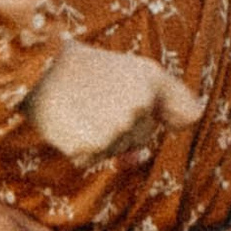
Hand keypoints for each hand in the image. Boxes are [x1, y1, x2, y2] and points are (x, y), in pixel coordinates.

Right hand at [27, 40, 200, 167]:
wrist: (41, 72)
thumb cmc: (90, 72)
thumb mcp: (137, 72)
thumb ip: (170, 103)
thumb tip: (157, 148)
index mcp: (154, 82)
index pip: (188, 114)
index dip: (171, 113)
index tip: (149, 101)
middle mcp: (140, 108)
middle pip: (144, 136)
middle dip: (126, 124)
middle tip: (99, 96)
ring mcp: (115, 132)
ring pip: (119, 149)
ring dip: (102, 137)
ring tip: (83, 107)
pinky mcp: (91, 150)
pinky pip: (94, 159)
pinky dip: (82, 148)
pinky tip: (72, 124)